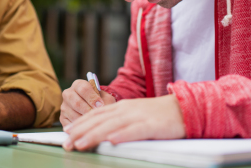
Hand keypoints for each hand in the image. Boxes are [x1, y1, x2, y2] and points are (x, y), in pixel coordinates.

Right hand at [60, 80, 116, 126]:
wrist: (96, 109)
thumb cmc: (101, 102)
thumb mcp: (106, 98)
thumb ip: (105, 101)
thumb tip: (101, 109)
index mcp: (78, 85)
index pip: (83, 88)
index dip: (92, 97)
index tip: (100, 105)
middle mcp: (68, 93)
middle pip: (76, 102)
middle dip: (88, 111)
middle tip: (96, 116)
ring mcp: (64, 106)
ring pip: (73, 115)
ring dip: (85, 120)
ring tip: (94, 122)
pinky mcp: (62, 118)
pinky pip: (70, 125)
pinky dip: (80, 127)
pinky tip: (87, 127)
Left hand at [62, 94, 185, 150]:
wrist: (184, 108)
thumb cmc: (158, 115)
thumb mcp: (134, 115)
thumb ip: (118, 121)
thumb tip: (102, 133)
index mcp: (121, 107)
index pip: (95, 114)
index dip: (79, 123)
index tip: (66, 132)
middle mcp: (126, 109)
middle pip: (99, 120)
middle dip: (80, 132)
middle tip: (67, 143)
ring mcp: (138, 116)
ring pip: (112, 126)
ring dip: (94, 135)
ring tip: (80, 144)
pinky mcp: (152, 125)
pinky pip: (135, 131)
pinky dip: (122, 135)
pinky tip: (112, 141)